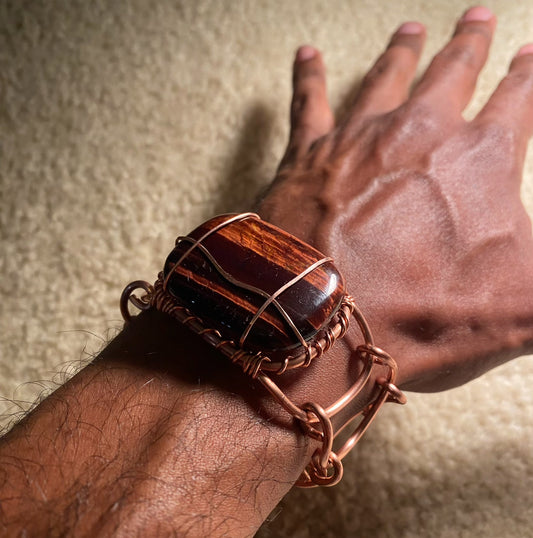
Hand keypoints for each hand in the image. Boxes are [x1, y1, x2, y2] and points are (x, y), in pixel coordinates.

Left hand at [258, 6, 532, 391]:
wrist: (330, 320)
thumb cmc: (425, 313)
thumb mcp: (525, 302)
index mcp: (480, 158)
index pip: (517, 101)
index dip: (527, 76)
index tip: (529, 54)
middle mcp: (420, 131)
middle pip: (452, 73)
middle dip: (469, 45)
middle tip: (477, 17)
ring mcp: (359, 138)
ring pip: (386, 77)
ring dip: (402, 51)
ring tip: (410, 29)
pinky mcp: (306, 155)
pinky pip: (307, 103)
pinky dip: (308, 76)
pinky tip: (306, 55)